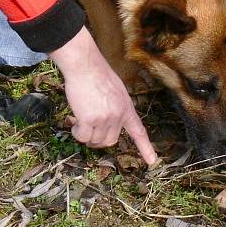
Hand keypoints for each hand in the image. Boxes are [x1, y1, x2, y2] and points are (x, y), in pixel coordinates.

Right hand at [48, 27, 157, 165]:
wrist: (85, 65)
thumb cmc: (97, 73)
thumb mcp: (115, 89)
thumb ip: (115, 106)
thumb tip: (106, 121)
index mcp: (126, 107)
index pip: (138, 131)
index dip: (145, 147)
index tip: (152, 161)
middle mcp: (118, 115)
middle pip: (109, 141)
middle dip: (97, 138)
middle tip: (87, 127)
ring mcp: (105, 118)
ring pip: (94, 140)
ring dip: (85, 134)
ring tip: (78, 118)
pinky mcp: (90, 119)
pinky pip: (83, 136)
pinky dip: (77, 132)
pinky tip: (74, 120)